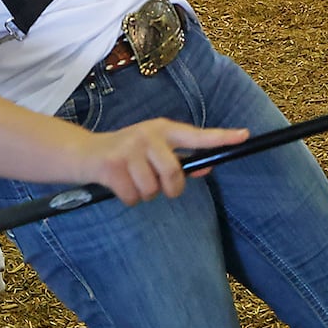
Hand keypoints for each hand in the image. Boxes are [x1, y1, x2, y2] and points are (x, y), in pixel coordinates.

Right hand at [84, 118, 246, 204]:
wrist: (84, 153)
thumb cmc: (126, 153)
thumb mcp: (153, 149)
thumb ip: (180, 158)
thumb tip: (207, 167)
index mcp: (162, 129)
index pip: (197, 135)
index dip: (221, 137)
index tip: (243, 136)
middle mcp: (148, 135)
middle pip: (174, 173)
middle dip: (169, 188)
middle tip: (158, 185)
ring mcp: (130, 149)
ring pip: (152, 189)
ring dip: (145, 194)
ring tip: (132, 181)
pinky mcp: (113, 165)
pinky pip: (133, 197)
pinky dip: (129, 199)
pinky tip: (119, 186)